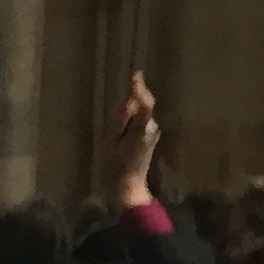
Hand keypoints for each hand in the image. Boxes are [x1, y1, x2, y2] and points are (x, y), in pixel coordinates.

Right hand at [102, 70, 159, 209]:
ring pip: (140, 116)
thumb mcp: (110, 141)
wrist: (127, 189)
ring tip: (114, 138)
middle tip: (113, 127)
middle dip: (129, 107)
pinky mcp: (150, 140)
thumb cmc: (114, 166)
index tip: (136, 74)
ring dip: (129, 118)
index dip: (140, 89)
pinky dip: (131, 125)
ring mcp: (153, 135)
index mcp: (142, 129)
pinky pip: (140, 124)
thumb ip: (120, 119)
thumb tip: (128, 100)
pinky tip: (120, 140)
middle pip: (142, 108)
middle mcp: (151, 129)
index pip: (146, 104)